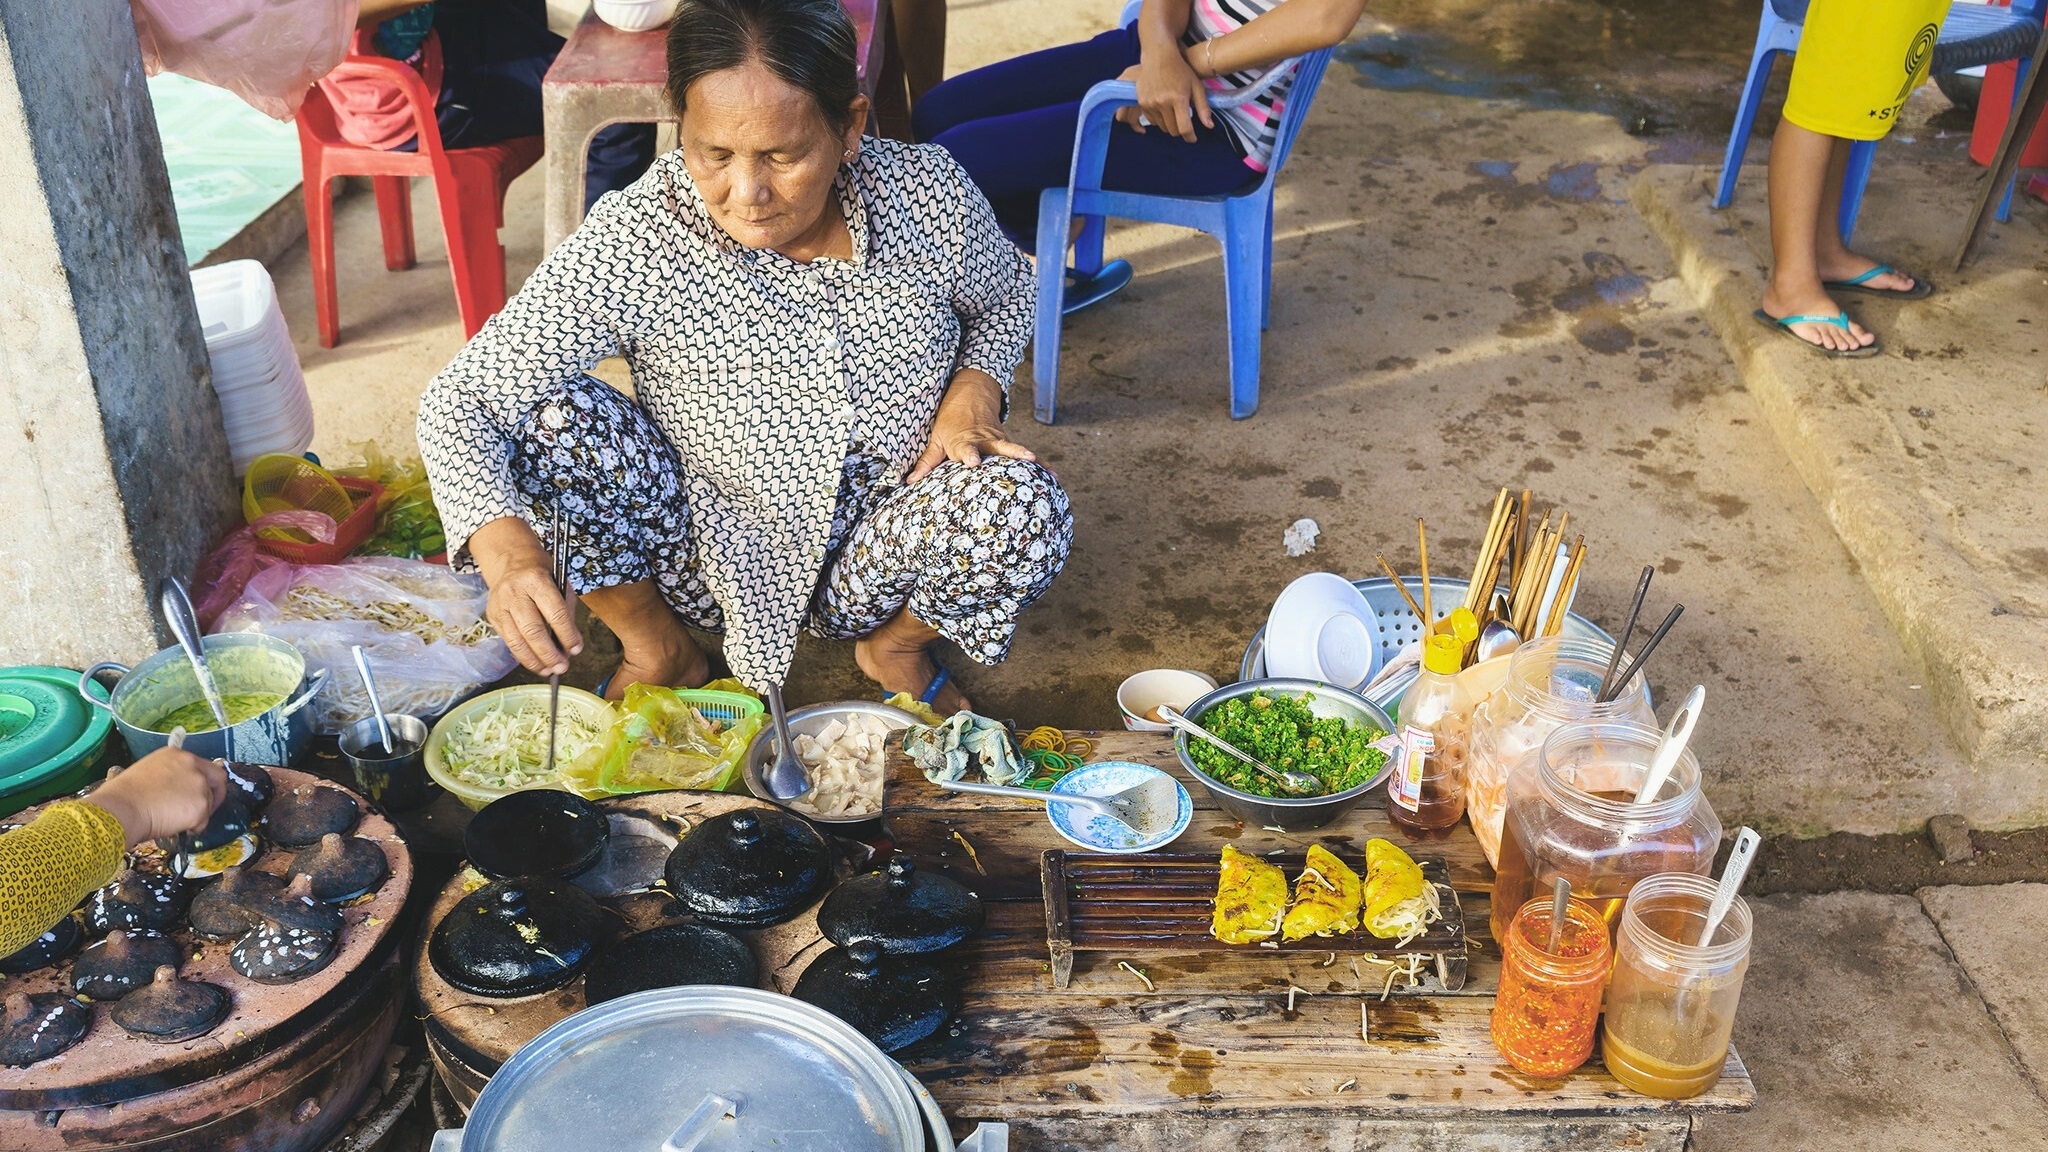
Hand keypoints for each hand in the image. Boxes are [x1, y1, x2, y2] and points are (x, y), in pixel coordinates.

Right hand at [92, 749, 226, 848]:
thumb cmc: (124, 796)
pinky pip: (203, 821)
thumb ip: (171, 775)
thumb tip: (177, 790)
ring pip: (209, 803)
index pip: (204, 766)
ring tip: (174, 821)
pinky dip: (194, 827)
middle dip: (216, 795)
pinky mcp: (200, 805)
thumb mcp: (150, 772)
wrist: (120, 809)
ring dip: (197, 814)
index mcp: (178, 755)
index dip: (205, 781)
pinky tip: (175, 827)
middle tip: (205, 810)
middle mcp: (193, 766)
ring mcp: (199, 785)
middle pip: (217, 779)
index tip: (200, 793)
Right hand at [470, 516, 582, 675]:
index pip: (554, 612)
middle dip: (549, 653)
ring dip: (535, 660)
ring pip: (516, 640)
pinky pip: (509, 641)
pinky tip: (536, 663)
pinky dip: (523, 656)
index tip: (576, 649)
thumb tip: (570, 647)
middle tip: (562, 667)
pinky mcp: (493, 616)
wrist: (511, 562)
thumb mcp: (560, 583)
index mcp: (536, 580)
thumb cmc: (542, 573)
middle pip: (533, 630)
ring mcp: (500, 605)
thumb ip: (567, 613)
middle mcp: (514, 592)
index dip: (567, 635)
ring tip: (549, 671)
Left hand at [909, 369, 1036, 482]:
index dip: (970, 455)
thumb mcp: (935, 439)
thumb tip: (909, 482)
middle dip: (1009, 454)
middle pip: (998, 447)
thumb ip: (926, 462)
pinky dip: (1041, 465)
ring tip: (1044, 469)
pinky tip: (1054, 477)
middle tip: (1023, 458)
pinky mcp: (1009, 445)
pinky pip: (1026, 457)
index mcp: (965, 441)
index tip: (973, 462)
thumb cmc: (950, 422)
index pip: (967, 449)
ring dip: (1029, 458)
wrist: (970, 396)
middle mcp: (985, 441)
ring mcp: (1000, 442)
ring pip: (1015, 451)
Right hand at [1114, 46, 1213, 141]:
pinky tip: (1163, 107)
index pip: (1184, 128)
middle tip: (1184, 120)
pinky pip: (1152, 121)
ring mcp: (1150, 103)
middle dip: (1180, 129)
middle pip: (1173, 130)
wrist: (1158, 56)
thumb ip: (1203, 107)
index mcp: (1178, 98)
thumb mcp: (1196, 86)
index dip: (1190, 137)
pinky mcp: (1142, 103)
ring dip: (1170, 124)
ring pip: (1162, 127)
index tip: (1193, 138)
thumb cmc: (1180, 70)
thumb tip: (1209, 126)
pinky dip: (1159, 119)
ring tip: (1173, 111)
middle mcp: (1163, 102)